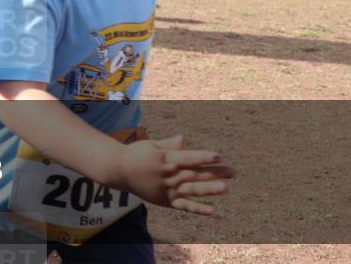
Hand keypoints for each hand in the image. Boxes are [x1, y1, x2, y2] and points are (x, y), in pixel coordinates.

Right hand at [112, 135, 231, 215]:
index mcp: (165, 159)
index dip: (203, 157)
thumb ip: (169, 145)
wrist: (119, 171)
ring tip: (225, 188)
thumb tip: (183, 139)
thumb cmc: (137, 154)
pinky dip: (196, 209)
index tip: (218, 156)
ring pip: (191, 190)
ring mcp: (167, 189)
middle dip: (213, 173)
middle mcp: (168, 175)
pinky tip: (211, 210)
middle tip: (231, 172)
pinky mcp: (165, 201)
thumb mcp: (152, 145)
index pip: (188, 158)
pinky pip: (183, 206)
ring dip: (209, 190)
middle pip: (194, 174)